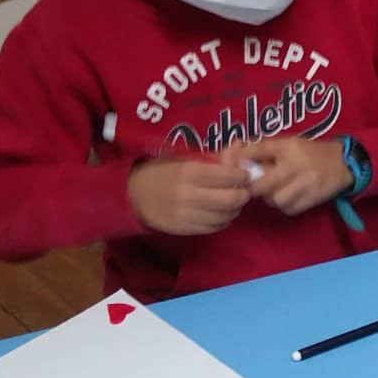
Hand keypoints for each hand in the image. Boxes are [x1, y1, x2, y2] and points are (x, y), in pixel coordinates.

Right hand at [127, 158, 249, 235]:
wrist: (133, 196)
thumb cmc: (162, 172)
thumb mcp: (185, 158)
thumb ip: (213, 157)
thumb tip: (239, 148)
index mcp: (189, 172)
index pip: (227, 175)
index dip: (242, 175)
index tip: (245, 174)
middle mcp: (189, 194)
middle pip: (230, 199)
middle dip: (243, 194)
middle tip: (243, 190)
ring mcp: (186, 214)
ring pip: (225, 216)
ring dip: (235, 209)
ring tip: (233, 201)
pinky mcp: (184, 229)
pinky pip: (214, 227)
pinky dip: (223, 220)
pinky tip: (221, 213)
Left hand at [224, 138, 351, 215]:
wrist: (341, 163)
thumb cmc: (307, 152)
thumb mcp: (284, 143)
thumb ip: (257, 149)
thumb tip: (228, 156)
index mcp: (286, 148)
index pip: (255, 152)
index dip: (239, 163)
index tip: (236, 169)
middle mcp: (294, 166)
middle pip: (260, 185)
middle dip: (255, 187)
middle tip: (258, 184)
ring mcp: (304, 185)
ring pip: (274, 200)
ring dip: (271, 197)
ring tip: (277, 189)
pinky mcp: (310, 201)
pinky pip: (287, 209)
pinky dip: (285, 205)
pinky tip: (290, 196)